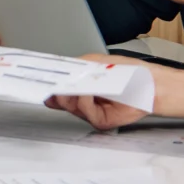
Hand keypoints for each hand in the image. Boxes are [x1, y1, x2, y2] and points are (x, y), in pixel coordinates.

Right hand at [44, 59, 183, 130]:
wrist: (152, 84)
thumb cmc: (130, 72)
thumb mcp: (96, 62)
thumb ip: (74, 69)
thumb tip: (55, 76)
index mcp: (82, 86)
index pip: (57, 88)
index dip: (45, 85)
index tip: (31, 79)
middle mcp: (84, 101)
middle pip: (59, 99)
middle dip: (55, 90)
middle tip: (51, 82)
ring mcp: (92, 112)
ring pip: (70, 106)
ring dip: (73, 93)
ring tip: (80, 84)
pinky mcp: (101, 121)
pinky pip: (85, 112)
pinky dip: (85, 101)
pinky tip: (90, 93)